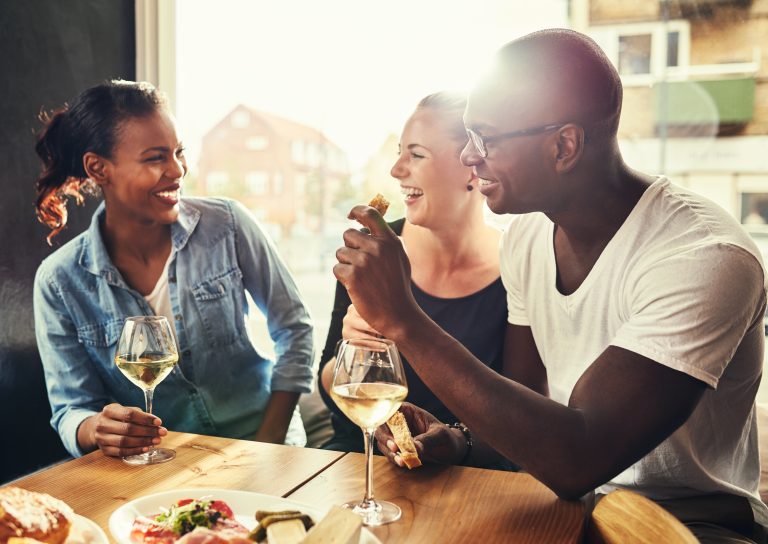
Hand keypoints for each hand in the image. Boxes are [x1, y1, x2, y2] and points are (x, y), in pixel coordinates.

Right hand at [79, 403, 166, 456]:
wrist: (96, 427)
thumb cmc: (117, 418)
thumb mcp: (125, 410)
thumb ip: (140, 415)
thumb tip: (157, 424)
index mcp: (109, 410)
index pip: (129, 414)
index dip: (145, 419)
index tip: (158, 422)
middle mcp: (102, 424)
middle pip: (128, 429)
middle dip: (148, 431)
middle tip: (162, 433)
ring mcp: (101, 438)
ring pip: (125, 442)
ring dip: (144, 442)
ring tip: (157, 441)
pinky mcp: (104, 450)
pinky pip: (121, 452)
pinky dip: (135, 451)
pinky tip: (146, 448)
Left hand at [333, 206, 420, 338]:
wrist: (398, 314)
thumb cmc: (397, 287)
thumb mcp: (399, 258)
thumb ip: (386, 241)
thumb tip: (368, 225)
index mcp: (389, 240)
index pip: (369, 213)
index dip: (357, 211)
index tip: (350, 216)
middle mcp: (377, 247)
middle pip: (348, 234)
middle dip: (350, 248)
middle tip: (360, 264)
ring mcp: (364, 261)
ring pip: (340, 252)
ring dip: (346, 264)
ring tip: (361, 277)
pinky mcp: (353, 275)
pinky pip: (337, 269)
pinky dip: (343, 278)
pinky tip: (356, 286)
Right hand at [375, 403, 466, 467]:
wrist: (451, 450)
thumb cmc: (447, 437)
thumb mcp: (440, 435)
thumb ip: (427, 439)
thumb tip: (414, 447)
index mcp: (407, 411)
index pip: (389, 411)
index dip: (385, 420)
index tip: (392, 432)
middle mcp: (398, 422)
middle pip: (381, 427)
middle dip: (386, 439)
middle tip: (395, 449)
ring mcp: (396, 435)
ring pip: (382, 441)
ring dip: (389, 452)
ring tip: (401, 461)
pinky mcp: (397, 448)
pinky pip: (389, 453)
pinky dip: (393, 458)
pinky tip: (402, 463)